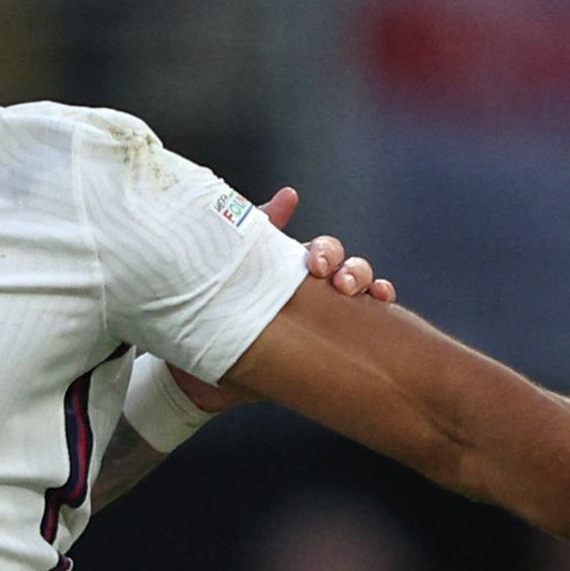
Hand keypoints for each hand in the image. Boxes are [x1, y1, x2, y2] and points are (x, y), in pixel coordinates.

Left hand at [186, 188, 394, 418]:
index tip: (319, 264)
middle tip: (337, 282)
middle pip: (349, 272)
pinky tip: (380, 312)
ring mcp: (321, 322)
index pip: (324, 253)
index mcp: (290, 273)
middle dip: (353, 271)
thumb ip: (252, 233)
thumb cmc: (208, 314)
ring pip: (360, 300)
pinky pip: (359, 338)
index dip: (329, 252)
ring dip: (368, 289)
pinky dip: (378, 321)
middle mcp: (311, 295)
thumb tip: (289, 196)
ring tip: (362, 296)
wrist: (189, 374)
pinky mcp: (320, 354)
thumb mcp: (227, 269)